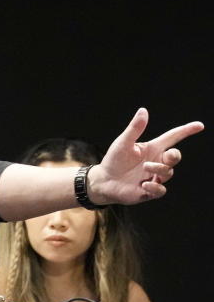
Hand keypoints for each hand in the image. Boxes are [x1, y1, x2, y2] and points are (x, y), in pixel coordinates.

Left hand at [89, 108, 203, 204]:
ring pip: (168, 172)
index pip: (173, 137)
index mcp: (152, 148)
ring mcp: (154, 177)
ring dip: (159, 169)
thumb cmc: (114, 160)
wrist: (103, 181)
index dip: (186, 131)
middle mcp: (156, 162)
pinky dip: (155, 187)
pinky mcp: (149, 191)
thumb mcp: (123, 143)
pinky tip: (144, 184)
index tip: (199, 126)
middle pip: (175, 157)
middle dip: (175, 155)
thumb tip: (143, 110)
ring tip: (145, 167)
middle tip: (168, 155)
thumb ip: (134, 128)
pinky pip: (160, 190)